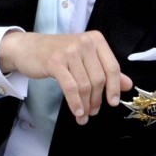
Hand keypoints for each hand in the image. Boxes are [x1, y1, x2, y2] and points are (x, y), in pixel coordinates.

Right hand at [0, 31, 131, 124]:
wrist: (27, 48)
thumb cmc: (58, 54)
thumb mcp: (84, 58)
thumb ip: (106, 70)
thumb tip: (127, 85)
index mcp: (95, 40)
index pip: (112, 67)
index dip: (114, 87)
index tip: (113, 103)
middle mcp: (84, 43)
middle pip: (99, 79)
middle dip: (97, 100)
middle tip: (93, 112)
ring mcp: (69, 51)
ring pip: (85, 85)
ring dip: (86, 105)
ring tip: (83, 116)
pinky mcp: (55, 62)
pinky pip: (71, 87)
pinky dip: (75, 103)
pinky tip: (77, 112)